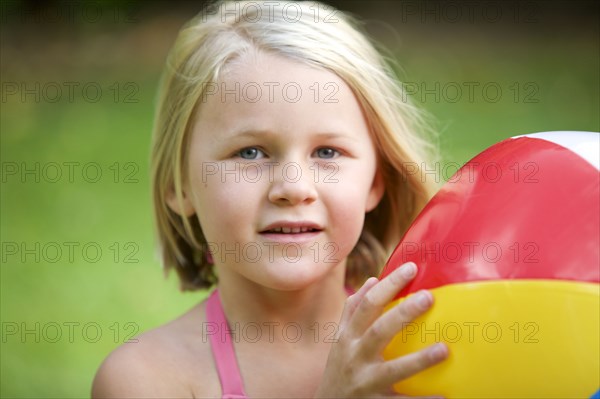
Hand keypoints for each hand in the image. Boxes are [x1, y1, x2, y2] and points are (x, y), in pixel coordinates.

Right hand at [314, 263, 447, 397]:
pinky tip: (444, 396)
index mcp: (348, 337)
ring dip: (419, 360)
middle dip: (403, 313)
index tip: (411, 268)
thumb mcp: (341, 340)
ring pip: (393, 370)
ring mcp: (365, 382)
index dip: (388, 285)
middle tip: (429, 297)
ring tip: (444, 349)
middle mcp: (354, 357)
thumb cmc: (340, 368)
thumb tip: (373, 281)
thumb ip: (353, 311)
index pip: (367, 304)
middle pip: (379, 330)